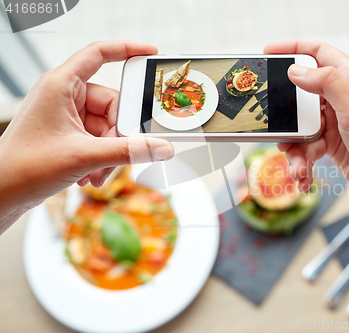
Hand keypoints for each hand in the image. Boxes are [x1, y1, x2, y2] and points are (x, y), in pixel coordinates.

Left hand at [0, 41, 173, 231]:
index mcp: (61, 85)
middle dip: (119, 134)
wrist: (1, 194)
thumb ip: (129, 152)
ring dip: (110, 152)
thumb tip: (161, 147)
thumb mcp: (84, 156)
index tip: (151, 53)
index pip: (99, 54)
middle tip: (120, 153)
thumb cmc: (24, 167)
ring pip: (107, 126)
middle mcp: (64, 96)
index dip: (127, 49)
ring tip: (99, 172)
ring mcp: (67, 115)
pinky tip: (92, 174)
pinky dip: (101, 157)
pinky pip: (98, 138)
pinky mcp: (68, 133)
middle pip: (112, 103)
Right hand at [264, 40, 348, 279]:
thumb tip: (296, 70)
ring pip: (299, 126)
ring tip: (297, 165)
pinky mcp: (331, 146)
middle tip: (271, 123)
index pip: (319, 53)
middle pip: (301, 93)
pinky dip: (301, 162)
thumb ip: (327, 84)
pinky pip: (306, 148)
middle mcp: (342, 99)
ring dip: (293, 146)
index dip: (293, 48)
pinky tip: (303, 176)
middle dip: (284, 111)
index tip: (268, 53)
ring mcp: (335, 124)